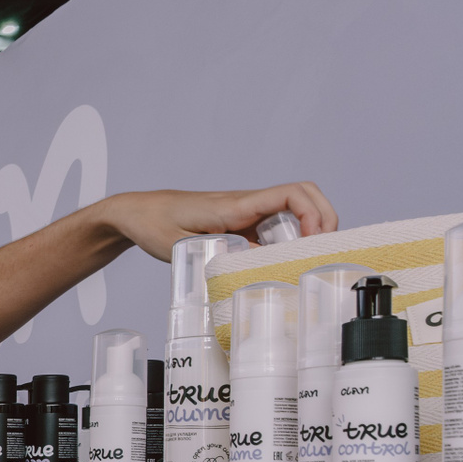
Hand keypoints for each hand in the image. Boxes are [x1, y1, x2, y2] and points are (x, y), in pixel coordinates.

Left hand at [102, 183, 337, 262]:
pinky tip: (281, 264)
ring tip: (308, 260)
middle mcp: (246, 204)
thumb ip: (214, 254)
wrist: (137, 213)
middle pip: (304, 197)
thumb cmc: (154, 223)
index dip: (314, 214)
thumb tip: (249, 267)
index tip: (315, 240)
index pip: (291, 194)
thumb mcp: (181, 243)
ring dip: (310, 229)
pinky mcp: (240, 223)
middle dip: (325, 219)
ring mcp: (245, 213)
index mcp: (236, 205)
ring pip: (294, 211)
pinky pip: (275, 226)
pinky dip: (288, 240)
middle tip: (323, 252)